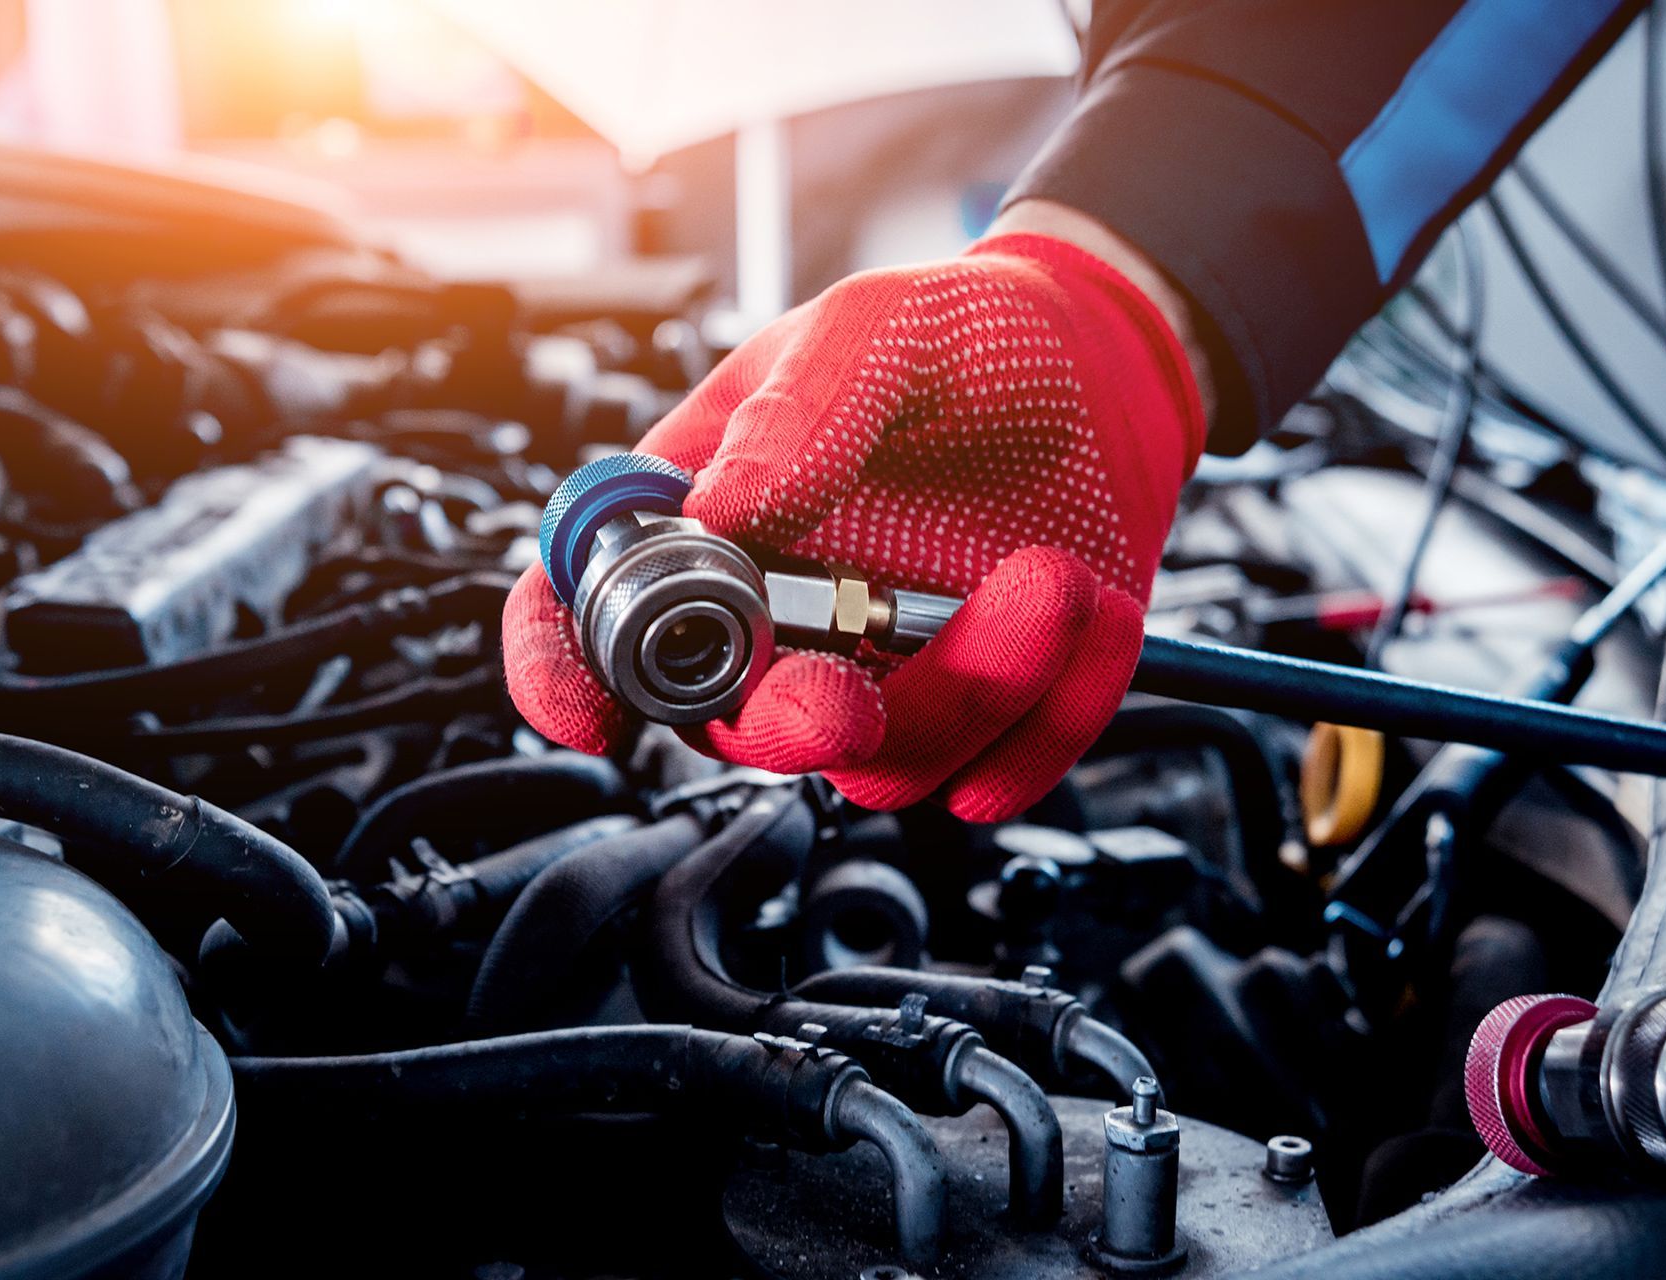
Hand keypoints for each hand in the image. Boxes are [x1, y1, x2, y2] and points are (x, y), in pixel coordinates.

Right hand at [505, 225, 1203, 820]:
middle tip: (847, 695)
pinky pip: (1004, 769)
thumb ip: (800, 410)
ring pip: (883, 762)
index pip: (587, 611)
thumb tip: (722, 509)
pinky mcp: (984, 708)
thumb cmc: (961, 336)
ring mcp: (881, 674)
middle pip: (736, 726)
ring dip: (973, 691)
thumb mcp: (874, 328)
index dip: (562, 673)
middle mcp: (781, 618)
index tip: (590, 713)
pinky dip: (1058, 710)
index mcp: (708, 520)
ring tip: (1052, 577)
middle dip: (789, 725)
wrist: (1103, 364)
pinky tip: (1091, 610)